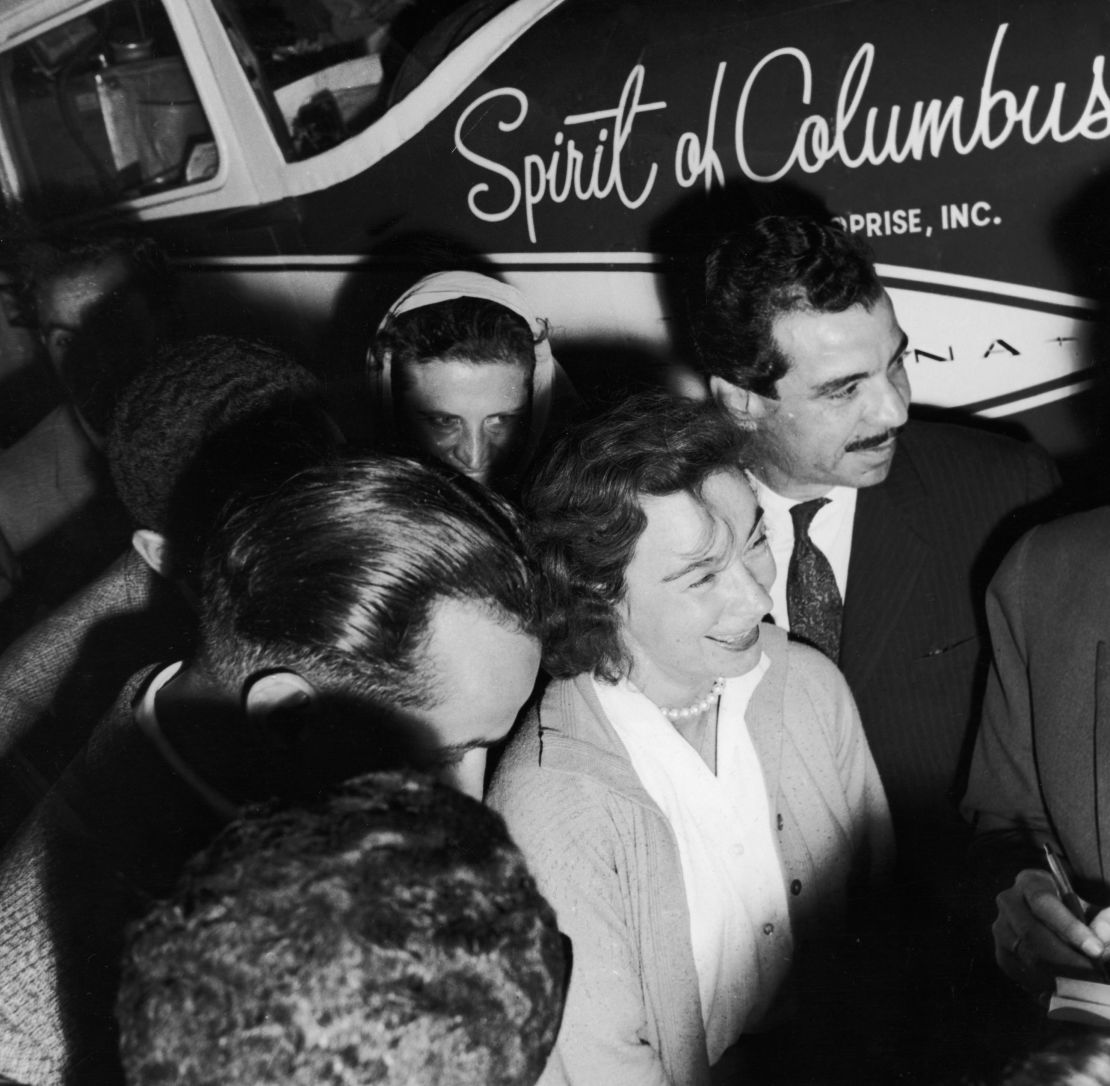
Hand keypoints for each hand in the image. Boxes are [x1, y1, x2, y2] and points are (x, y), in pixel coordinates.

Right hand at [994, 868, 1109, 990]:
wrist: (1061, 926)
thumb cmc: (1082, 914)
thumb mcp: (1098, 909)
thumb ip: (1106, 919)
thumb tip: (1100, 937)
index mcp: (1031, 882)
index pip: (1043, 902)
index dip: (1069, 927)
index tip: (1096, 950)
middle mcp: (1009, 901)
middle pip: (1030, 932)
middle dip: (1066, 958)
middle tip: (1095, 975)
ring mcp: (1001, 928)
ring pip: (1026, 955)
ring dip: (1059, 974)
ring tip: (1087, 984)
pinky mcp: (1002, 953)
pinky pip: (1021, 972)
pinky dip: (1046, 984)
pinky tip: (1068, 987)